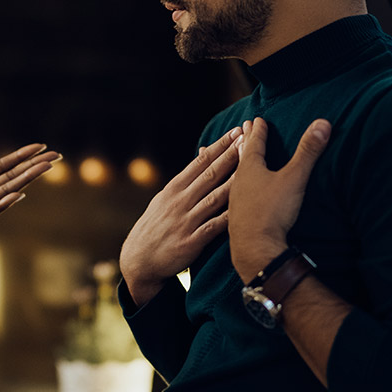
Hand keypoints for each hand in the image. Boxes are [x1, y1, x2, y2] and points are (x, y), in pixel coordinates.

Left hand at [0, 137, 59, 254]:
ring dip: (26, 180)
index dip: (20, 156)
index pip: (2, 167)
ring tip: (44, 168)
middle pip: (11, 177)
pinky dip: (3, 204)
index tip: (40, 147)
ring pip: (5, 191)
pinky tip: (19, 195)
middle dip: (33, 166)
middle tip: (55, 156)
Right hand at [120, 126, 242, 305]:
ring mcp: (186, 220)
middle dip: (231, 156)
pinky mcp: (191, 241)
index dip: (220, 146)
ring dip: (234, 181)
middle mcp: (180, 201)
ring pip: (215, 197)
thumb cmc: (156, 227)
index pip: (201, 162)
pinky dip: (229, 217)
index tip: (237, 131)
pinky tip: (245, 208)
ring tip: (252, 168)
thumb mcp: (164, 199)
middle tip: (249, 139)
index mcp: (174, 188)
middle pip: (210, 174)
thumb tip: (202, 155)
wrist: (139, 260)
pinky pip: (214, 227)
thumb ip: (186, 180)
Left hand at [229, 117, 330, 282]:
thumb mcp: (294, 178)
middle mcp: (238, 182)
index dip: (257, 130)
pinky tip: (236, 195)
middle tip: (240, 129)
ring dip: (236, 163)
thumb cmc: (273, 211)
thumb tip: (322, 123)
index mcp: (250, 168)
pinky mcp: (235, 218)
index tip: (255, 119)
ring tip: (235, 157)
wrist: (254, 248)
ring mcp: (234, 201)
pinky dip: (234, 186)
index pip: (253, 143)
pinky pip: (232, 195)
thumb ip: (308, 152)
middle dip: (243, 142)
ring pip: (234, 175)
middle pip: (240, 156)